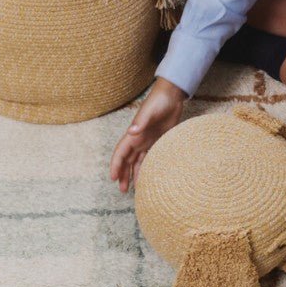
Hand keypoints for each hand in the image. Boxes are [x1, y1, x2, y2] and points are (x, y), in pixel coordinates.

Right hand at [109, 77, 186, 193]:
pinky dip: (147, 168)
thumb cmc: (159, 101)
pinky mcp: (158, 141)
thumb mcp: (150, 111)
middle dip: (123, 174)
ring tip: (133, 189)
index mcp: (133, 134)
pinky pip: (150, 158)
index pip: (120, 152)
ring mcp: (147, 141)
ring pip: (137, 161)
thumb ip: (141, 122)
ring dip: (134, 174)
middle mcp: (138, 139)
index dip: (116, 165)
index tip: (113, 178)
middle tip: (122, 190)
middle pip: (127, 160)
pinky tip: (148, 177)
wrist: (172, 96)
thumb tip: (132, 132)